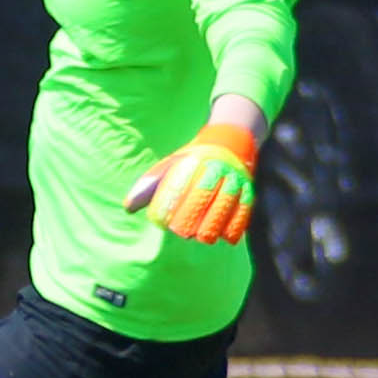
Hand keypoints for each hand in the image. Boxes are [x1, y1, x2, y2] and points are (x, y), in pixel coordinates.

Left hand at [126, 123, 260, 245]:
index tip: (161, 221)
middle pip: (202, 198)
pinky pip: (244, 213)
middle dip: (191, 219)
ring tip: (202, 237)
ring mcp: (235, 180)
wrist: (231, 141)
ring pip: (224, 208)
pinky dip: (234, 228)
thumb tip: (128, 207)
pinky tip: (223, 237)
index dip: (169, 207)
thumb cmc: (193, 159)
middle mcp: (216, 169)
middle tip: (182, 232)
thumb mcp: (170, 164)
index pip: (178, 187)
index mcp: (194, 161)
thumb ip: (149, 185)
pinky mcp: (249, 191)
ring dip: (212, 227)